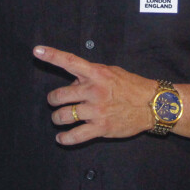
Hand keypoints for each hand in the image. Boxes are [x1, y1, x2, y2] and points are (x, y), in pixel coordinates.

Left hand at [34, 45, 155, 145]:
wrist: (151, 105)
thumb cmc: (130, 86)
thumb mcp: (111, 72)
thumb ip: (91, 74)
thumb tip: (73, 78)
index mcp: (96, 73)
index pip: (69, 61)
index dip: (52, 55)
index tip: (37, 51)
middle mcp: (93, 90)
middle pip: (59, 95)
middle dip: (53, 100)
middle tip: (55, 101)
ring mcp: (96, 110)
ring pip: (63, 115)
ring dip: (57, 118)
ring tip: (59, 118)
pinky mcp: (100, 127)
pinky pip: (75, 135)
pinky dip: (64, 138)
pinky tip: (61, 137)